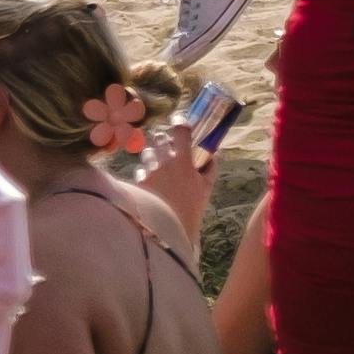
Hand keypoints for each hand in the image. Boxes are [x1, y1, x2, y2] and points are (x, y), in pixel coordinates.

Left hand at [136, 106, 216, 241]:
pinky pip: (139, 170)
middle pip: (160, 137)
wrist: (170, 232)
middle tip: (169, 147)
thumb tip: (214, 153)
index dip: (180, 121)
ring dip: (153, 155)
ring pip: (147, 152)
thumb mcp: (206, 187)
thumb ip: (211, 167)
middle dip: (164, 140)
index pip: (180, 129)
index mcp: (183, 160)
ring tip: (159, 166)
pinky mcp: (139, 184)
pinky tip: (151, 182)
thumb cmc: (192, 210)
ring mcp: (150, 172)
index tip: (180, 121)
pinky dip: (145, 172)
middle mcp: (164, 162)